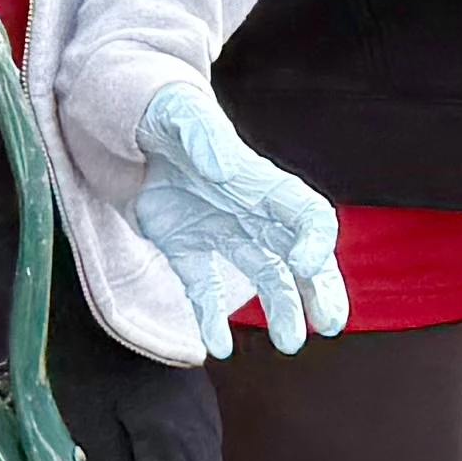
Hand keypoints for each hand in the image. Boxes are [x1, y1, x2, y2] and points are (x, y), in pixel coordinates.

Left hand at [137, 78, 345, 357]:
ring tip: (289, 343)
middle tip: (330, 324)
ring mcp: (224, 236)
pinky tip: (216, 347)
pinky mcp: (189, 253)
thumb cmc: (167, 113)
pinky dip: (212, 319)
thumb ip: (203, 136)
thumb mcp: (182, 115)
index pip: (309, 216)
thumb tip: (225, 169)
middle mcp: (253, 215)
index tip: (306, 267)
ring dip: (281, 312)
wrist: (132, 127)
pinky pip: (207, 292)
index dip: (317, 242)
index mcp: (263, 184)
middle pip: (300, 258)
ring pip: (266, 280)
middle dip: (320, 290)